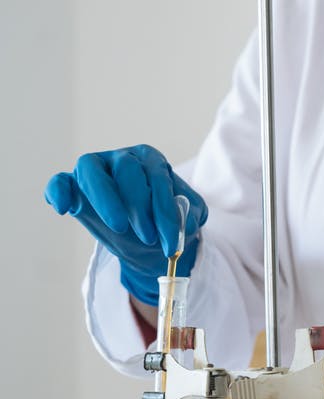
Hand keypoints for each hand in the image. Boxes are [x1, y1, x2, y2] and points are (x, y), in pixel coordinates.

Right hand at [44, 144, 206, 304]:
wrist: (147, 240)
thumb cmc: (167, 223)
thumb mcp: (188, 220)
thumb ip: (189, 215)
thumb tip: (182, 220)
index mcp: (152, 160)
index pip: (157, 177)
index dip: (164, 210)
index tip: (168, 240)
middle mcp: (124, 158)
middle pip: (126, 168)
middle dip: (139, 205)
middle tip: (147, 236)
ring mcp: (96, 169)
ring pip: (91, 169)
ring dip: (105, 198)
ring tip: (119, 227)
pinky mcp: (74, 186)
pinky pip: (60, 181)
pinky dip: (59, 192)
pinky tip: (64, 209)